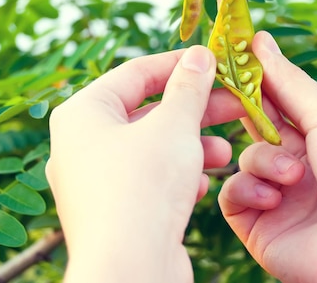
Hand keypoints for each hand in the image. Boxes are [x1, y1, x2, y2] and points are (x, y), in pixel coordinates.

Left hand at [46, 46, 242, 282]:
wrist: (129, 272)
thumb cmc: (143, 188)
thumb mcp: (174, 127)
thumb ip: (188, 87)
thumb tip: (199, 56)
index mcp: (82, 113)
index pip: (135, 73)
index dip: (179, 64)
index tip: (214, 62)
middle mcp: (80, 144)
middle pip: (146, 112)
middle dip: (194, 110)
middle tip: (235, 105)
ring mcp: (94, 180)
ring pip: (151, 148)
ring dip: (191, 145)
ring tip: (224, 152)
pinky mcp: (112, 210)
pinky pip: (148, 179)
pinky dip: (177, 175)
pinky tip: (202, 183)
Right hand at [218, 31, 316, 282]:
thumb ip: (288, 83)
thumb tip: (259, 40)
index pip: (275, 100)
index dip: (253, 79)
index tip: (230, 55)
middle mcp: (294, 164)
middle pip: (254, 127)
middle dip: (242, 112)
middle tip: (228, 96)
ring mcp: (276, 195)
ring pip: (242, 159)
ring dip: (262, 161)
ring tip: (291, 177)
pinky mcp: (258, 225)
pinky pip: (232, 195)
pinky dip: (247, 190)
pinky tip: (274, 198)